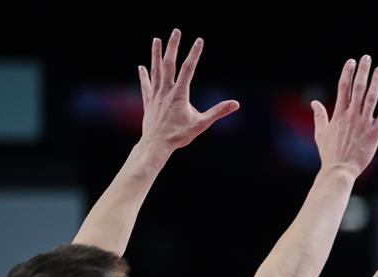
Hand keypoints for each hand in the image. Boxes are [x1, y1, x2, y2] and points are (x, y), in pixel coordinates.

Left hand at [138, 29, 239, 151]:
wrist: (156, 145)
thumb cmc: (179, 136)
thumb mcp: (201, 124)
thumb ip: (218, 112)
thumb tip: (235, 104)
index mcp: (179, 94)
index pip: (188, 69)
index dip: (194, 53)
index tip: (199, 40)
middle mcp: (166, 91)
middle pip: (169, 63)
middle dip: (173, 46)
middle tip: (176, 31)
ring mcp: (156, 95)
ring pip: (156, 70)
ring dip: (156, 54)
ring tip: (156, 40)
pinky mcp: (149, 102)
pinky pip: (146, 85)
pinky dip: (144, 75)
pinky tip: (142, 66)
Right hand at [312, 56, 377, 176]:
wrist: (340, 170)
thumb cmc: (330, 153)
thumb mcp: (321, 133)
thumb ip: (320, 116)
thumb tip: (314, 102)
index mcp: (339, 114)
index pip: (344, 88)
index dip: (347, 73)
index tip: (351, 61)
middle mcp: (352, 115)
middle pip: (358, 88)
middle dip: (362, 72)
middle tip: (367, 58)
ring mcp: (364, 123)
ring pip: (371, 98)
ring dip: (376, 82)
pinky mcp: (375, 132)